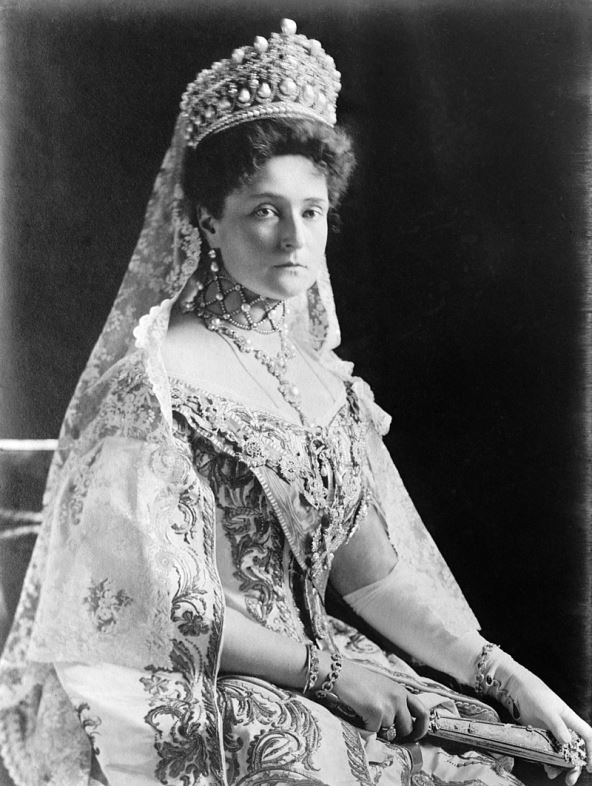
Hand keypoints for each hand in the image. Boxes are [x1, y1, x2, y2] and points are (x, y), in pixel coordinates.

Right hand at [328, 658, 428, 740]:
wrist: (342, 674)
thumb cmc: (359, 681)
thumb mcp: (383, 688)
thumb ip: (394, 701)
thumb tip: (398, 723)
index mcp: (402, 691)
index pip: (423, 711)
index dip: (422, 728)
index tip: (415, 735)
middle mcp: (398, 697)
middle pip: (408, 728)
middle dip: (398, 734)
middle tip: (389, 734)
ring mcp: (388, 705)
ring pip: (389, 730)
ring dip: (379, 727)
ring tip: (367, 713)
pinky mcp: (376, 712)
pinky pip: (375, 730)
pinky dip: (367, 727)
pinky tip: (360, 713)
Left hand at [485, 653, 591, 784]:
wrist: (517, 689)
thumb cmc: (535, 694)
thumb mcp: (547, 709)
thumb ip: (557, 725)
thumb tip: (567, 742)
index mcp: (571, 720)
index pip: (587, 737)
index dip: (591, 752)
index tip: (589, 767)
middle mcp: (564, 728)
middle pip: (576, 750)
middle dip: (575, 766)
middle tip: (570, 779)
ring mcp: (553, 732)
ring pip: (562, 753)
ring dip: (560, 766)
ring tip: (552, 774)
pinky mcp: (542, 735)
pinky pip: (549, 751)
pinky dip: (548, 760)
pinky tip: (545, 767)